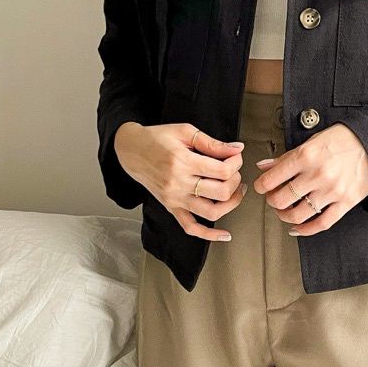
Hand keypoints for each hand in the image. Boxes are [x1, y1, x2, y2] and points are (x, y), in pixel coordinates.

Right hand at [114, 121, 247, 240]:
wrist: (131, 150)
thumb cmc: (157, 139)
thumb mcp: (185, 131)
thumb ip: (212, 143)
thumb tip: (236, 148)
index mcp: (183, 162)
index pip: (223, 171)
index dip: (236, 163)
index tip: (235, 157)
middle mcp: (178, 184)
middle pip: (221, 192)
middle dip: (236, 181)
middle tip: (235, 171)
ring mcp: (174, 199)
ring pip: (211, 212)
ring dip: (231, 204)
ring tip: (235, 192)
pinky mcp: (171, 207)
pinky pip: (190, 227)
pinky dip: (209, 235)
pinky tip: (224, 234)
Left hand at [253, 123, 367, 235]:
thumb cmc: (345, 139)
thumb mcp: (312, 141)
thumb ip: (287, 156)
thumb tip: (265, 166)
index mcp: (306, 156)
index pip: (271, 179)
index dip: (261, 186)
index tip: (261, 187)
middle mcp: (318, 175)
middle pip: (281, 200)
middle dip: (272, 201)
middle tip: (273, 198)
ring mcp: (332, 191)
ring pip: (297, 215)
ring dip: (285, 216)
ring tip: (285, 211)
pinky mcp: (346, 202)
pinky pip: (321, 224)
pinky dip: (305, 230)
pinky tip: (298, 228)